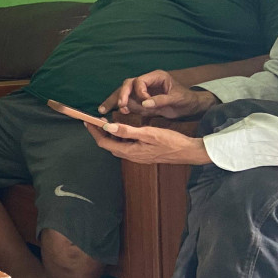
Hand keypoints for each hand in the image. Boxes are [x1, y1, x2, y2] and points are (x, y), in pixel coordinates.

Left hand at [85, 121, 210, 165]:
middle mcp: (132, 156)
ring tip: (107, 123)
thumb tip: (108, 127)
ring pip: (118, 146)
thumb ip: (127, 131)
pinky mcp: (143, 154)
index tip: (88, 122)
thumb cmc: (171, 141)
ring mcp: (138, 156)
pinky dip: (120, 137)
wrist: (188, 152)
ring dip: (110, 135)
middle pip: (109, 145)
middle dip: (100, 133)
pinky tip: (123, 129)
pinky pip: (126, 146)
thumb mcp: (148, 133)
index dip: (95, 132)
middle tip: (96, 121)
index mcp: (131, 152)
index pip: (105, 143)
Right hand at [99, 69, 217, 118]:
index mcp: (156, 77)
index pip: (140, 81)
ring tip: (102, 110)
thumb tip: (145, 104)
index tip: (145, 103)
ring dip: (113, 101)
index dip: (139, 92)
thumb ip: (161, 100)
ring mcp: (142, 90)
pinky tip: (107, 111)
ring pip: (123, 93)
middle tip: (119, 105)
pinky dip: (117, 106)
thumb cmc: (186, 100)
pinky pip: (127, 101)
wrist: (190, 107)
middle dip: (121, 95)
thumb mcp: (176, 99)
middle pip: (127, 85)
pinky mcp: (140, 99)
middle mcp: (146, 81)